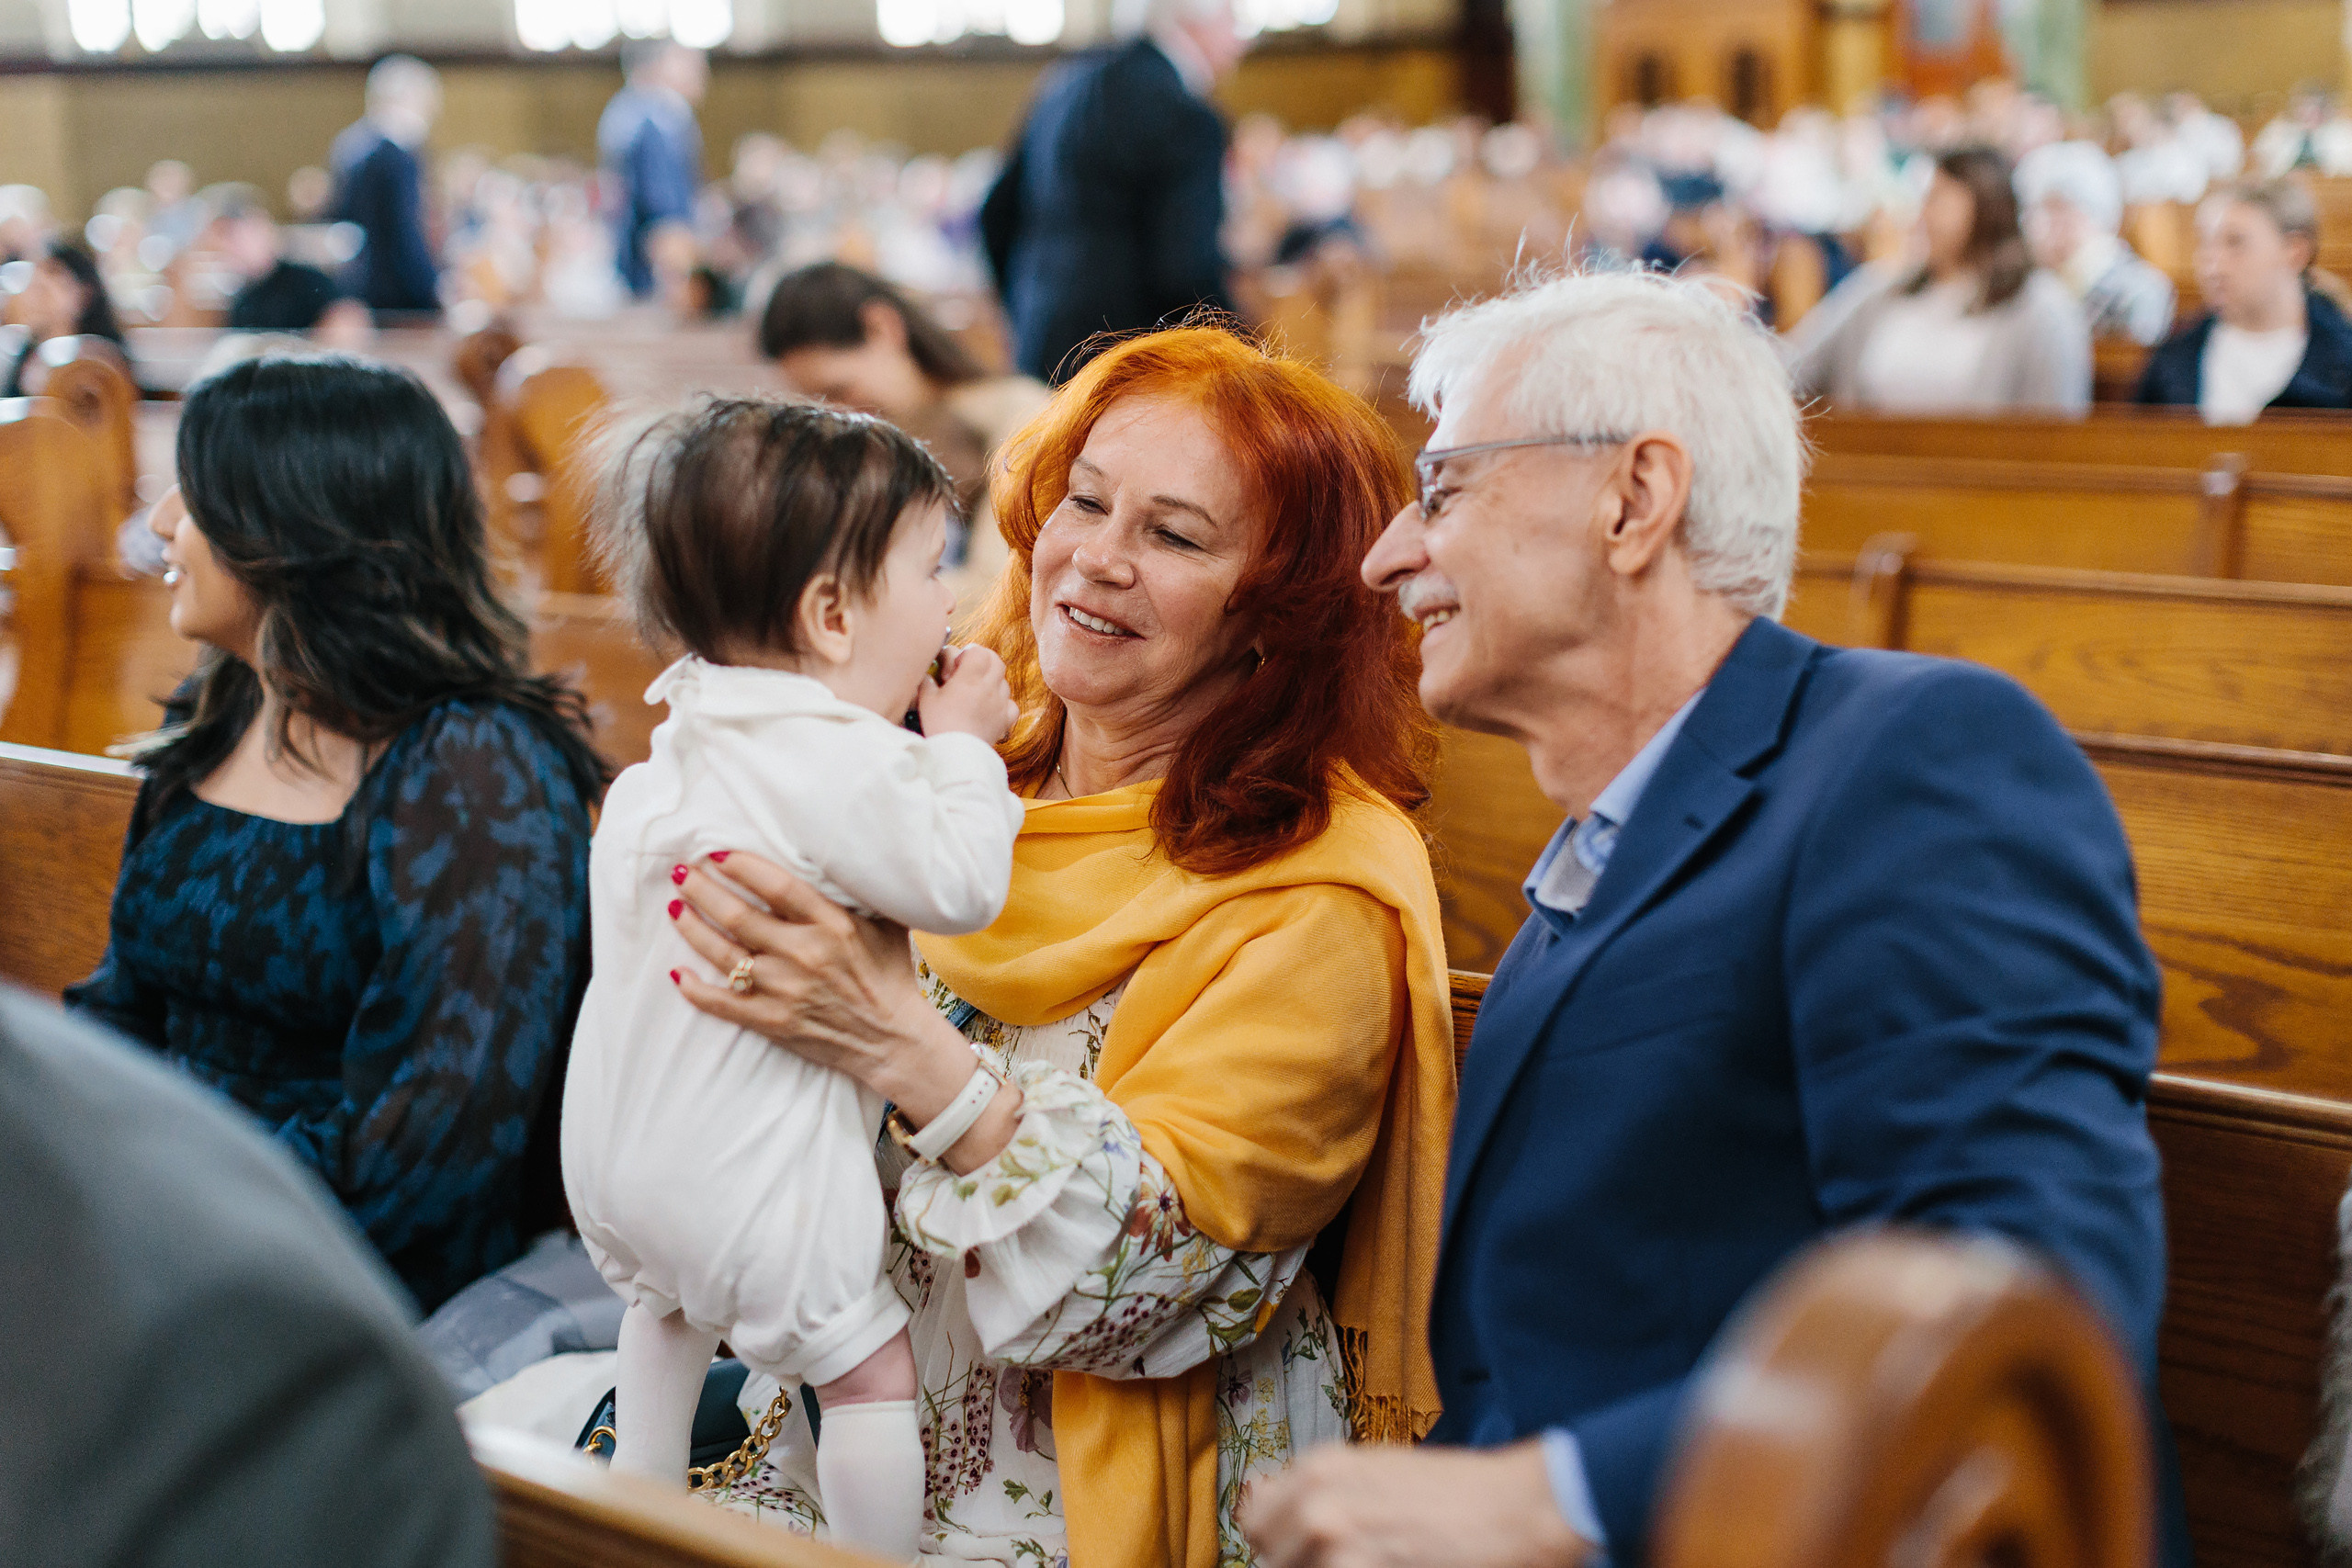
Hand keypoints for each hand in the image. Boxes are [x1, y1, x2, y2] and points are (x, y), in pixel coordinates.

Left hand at [669, 850, 1021, 1169]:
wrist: (894, 1040)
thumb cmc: (890, 975)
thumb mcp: (887, 924)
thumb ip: (862, 891)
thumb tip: (848, 852)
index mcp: (833, 925)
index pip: (778, 886)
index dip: (742, 866)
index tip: (717, 854)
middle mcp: (804, 954)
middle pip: (739, 915)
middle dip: (703, 890)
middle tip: (682, 873)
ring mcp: (784, 990)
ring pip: (722, 953)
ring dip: (692, 928)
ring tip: (676, 907)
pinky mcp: (772, 1021)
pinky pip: (722, 1004)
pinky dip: (695, 989)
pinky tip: (677, 972)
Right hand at [918, 644, 1018, 743]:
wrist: (957, 754)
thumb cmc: (940, 725)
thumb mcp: (926, 699)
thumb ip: (927, 681)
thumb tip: (928, 674)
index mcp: (969, 678)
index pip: (978, 651)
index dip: (967, 654)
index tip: (956, 666)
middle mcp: (989, 687)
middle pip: (996, 661)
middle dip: (983, 661)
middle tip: (968, 673)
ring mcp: (1000, 703)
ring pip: (1004, 681)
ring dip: (992, 681)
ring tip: (976, 693)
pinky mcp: (1005, 719)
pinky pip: (1011, 704)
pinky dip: (1003, 704)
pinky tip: (990, 709)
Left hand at [1239, 1441, 1589, 1567]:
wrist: (1516, 1510)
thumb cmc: (1458, 1493)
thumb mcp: (1378, 1471)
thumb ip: (1323, 1491)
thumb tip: (1276, 1507)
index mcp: (1318, 1469)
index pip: (1253, 1522)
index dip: (1275, 1542)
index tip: (1295, 1550)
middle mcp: (1317, 1502)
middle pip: (1271, 1560)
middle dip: (1302, 1565)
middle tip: (1349, 1559)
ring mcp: (1336, 1543)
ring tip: (1382, 1562)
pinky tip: (1394, 1567)